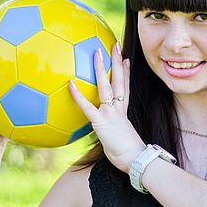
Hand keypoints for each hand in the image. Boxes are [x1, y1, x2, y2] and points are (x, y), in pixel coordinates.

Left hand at [69, 42, 144, 172]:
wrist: (136, 161)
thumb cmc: (130, 157)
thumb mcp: (125, 143)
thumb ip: (116, 137)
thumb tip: (114, 141)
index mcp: (124, 113)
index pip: (126, 88)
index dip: (126, 73)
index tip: (127, 60)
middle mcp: (119, 109)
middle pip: (119, 81)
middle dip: (117, 62)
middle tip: (116, 46)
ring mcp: (111, 113)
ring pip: (106, 86)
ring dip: (101, 68)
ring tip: (98, 52)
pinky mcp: (101, 122)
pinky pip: (87, 106)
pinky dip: (78, 95)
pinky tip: (70, 83)